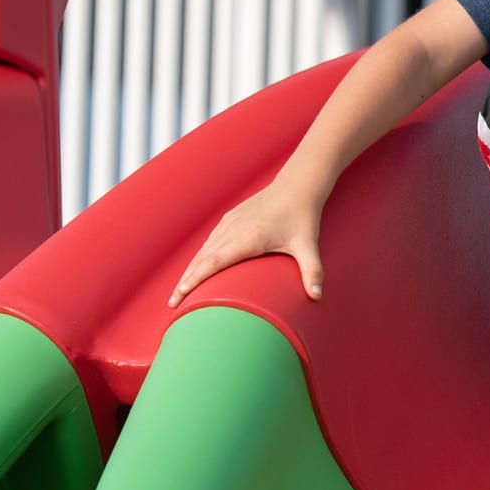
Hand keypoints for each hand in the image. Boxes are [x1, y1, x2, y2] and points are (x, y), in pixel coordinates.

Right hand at [169, 179, 326, 305]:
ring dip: (190, 270)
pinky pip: (210, 241)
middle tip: (172, 303)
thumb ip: (313, 272)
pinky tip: (196, 269)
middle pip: (201, 259)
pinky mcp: (231, 219)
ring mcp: (229, 223)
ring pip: (203, 250)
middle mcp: (233, 230)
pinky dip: (200, 257)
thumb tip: (317, 297)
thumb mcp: (309, 245)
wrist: (297, 186)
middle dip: (185, 281)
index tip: (179, 295)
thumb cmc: (303, 216)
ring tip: (180, 292)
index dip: (194, 279)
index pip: (213, 262)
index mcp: (247, 238)